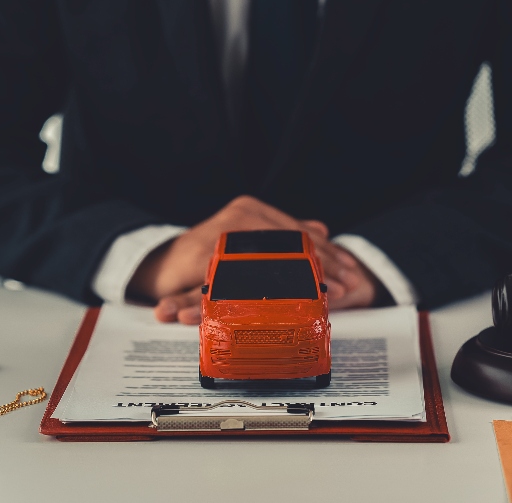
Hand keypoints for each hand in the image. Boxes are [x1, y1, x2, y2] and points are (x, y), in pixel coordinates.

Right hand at [127, 195, 380, 323]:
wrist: (161, 266)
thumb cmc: (206, 259)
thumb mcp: (248, 243)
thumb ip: (281, 234)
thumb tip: (322, 228)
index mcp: (252, 211)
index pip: (297, 231)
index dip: (327, 252)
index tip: (351, 270)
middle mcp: (239, 216)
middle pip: (292, 242)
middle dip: (324, 266)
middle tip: (347, 286)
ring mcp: (223, 234)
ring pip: (274, 257)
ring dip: (304, 278)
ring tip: (325, 294)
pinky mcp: (206, 257)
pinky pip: (242, 276)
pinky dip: (266, 289)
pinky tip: (288, 300)